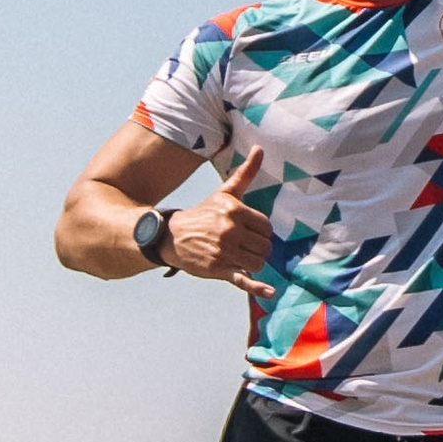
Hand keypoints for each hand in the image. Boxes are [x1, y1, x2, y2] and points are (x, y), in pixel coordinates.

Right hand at [165, 145, 275, 279]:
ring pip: (258, 262)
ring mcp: (224, 251)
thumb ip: (245, 173)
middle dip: (259, 248)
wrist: (172, 236)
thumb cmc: (204, 214)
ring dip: (254, 262)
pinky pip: (243, 279)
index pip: (266, 227)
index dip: (261, 232)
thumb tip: (260, 149)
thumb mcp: (224, 193)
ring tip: (241, 257)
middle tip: (245, 246)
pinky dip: (257, 288)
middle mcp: (229, 230)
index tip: (250, 232)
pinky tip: (269, 292)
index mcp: (234, 211)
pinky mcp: (218, 269)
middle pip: (265, 246)